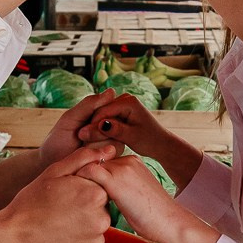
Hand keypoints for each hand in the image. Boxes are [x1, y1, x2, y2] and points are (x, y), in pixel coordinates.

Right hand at [0, 144, 116, 242]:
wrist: (12, 242)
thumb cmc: (29, 205)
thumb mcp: (54, 173)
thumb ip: (84, 158)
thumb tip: (110, 149)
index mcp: (96, 195)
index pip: (99, 185)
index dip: (80, 187)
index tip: (63, 194)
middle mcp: (102, 220)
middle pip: (99, 207)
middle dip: (83, 205)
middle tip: (57, 209)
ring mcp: (95, 242)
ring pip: (94, 226)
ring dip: (81, 224)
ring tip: (56, 224)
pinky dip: (76, 241)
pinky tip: (57, 237)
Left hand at [43, 88, 119, 166]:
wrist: (53, 163)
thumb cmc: (60, 138)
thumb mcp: (72, 118)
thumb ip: (90, 104)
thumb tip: (112, 91)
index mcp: (104, 114)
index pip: (114, 106)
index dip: (99, 115)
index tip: (82, 125)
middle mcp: (114, 129)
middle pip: (117, 123)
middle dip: (96, 131)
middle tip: (80, 136)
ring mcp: (116, 144)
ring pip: (116, 139)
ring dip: (95, 144)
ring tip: (82, 147)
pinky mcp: (115, 160)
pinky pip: (113, 153)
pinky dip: (96, 155)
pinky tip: (87, 157)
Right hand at [75, 92, 201, 188]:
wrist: (162, 144)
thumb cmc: (150, 141)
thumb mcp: (131, 137)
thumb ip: (114, 130)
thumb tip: (95, 127)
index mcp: (129, 101)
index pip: (103, 111)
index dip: (92, 124)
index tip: (81, 137)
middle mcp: (125, 98)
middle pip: (101, 111)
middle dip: (93, 125)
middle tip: (81, 139)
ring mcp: (123, 104)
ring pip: (103, 115)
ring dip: (96, 127)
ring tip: (85, 140)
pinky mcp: (122, 111)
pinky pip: (107, 118)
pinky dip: (102, 128)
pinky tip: (95, 139)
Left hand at [75, 155, 217, 242]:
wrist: (171, 223)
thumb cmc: (154, 219)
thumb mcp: (134, 199)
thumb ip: (118, 193)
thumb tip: (101, 200)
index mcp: (132, 162)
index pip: (101, 162)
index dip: (87, 174)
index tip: (74, 187)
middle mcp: (127, 160)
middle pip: (93, 161)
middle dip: (78, 174)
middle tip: (63, 188)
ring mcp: (121, 168)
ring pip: (88, 164)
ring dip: (75, 178)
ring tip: (63, 193)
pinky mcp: (116, 180)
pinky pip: (88, 172)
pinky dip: (77, 181)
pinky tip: (70, 196)